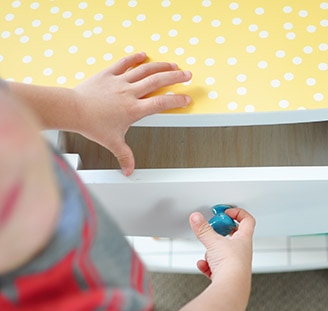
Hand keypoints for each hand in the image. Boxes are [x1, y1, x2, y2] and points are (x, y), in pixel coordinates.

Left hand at [73, 52, 191, 174]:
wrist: (72, 109)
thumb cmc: (91, 124)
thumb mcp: (112, 142)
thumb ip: (124, 156)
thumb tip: (129, 171)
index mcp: (134, 109)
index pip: (161, 103)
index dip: (176, 100)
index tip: (186, 99)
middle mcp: (129, 93)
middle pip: (158, 81)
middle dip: (175, 77)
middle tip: (187, 75)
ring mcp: (119, 81)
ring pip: (145, 70)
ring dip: (161, 66)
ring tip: (173, 65)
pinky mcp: (108, 74)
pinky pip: (124, 63)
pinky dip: (135, 58)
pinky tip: (144, 55)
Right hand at [189, 208, 254, 279]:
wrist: (231, 287)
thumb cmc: (231, 265)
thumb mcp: (213, 242)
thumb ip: (203, 229)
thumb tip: (197, 218)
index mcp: (244, 239)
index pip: (247, 220)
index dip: (238, 213)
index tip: (225, 212)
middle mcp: (242, 251)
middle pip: (233, 236)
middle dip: (220, 232)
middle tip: (212, 230)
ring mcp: (235, 264)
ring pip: (223, 252)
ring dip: (212, 251)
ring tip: (208, 253)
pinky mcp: (227, 275)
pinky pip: (216, 267)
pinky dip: (208, 265)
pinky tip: (204, 265)